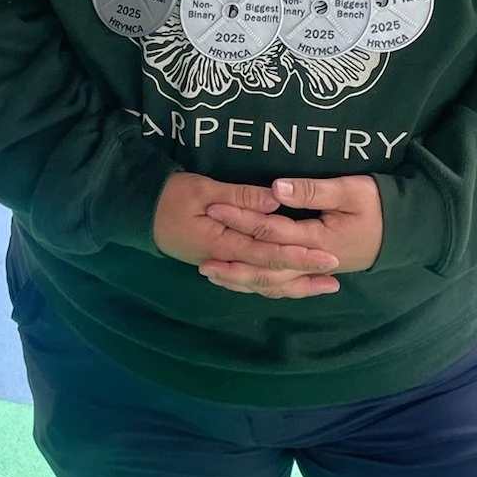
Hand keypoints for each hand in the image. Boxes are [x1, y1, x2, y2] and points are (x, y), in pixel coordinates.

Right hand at [153, 171, 341, 299]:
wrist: (140, 213)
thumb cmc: (171, 197)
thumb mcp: (204, 189)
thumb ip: (240, 197)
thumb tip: (276, 202)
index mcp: (223, 244)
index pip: (269, 254)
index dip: (300, 257)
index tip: (328, 257)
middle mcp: (226, 262)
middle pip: (271, 276)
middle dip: (304, 277)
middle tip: (335, 277)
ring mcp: (223, 266)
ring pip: (263, 284)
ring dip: (294, 287)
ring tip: (322, 287)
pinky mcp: (221, 264)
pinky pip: (251, 282)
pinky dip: (274, 286)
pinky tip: (292, 285)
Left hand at [203, 173, 384, 288]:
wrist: (405, 232)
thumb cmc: (379, 206)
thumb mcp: (351, 190)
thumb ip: (312, 192)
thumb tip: (275, 190)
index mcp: (316, 241)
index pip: (270, 230)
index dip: (240, 218)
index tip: (214, 207)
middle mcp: (311, 262)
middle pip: (264, 265)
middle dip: (232, 261)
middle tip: (200, 257)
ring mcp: (313, 271)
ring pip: (271, 282)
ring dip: (241, 279)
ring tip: (211, 275)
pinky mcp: (314, 272)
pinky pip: (283, 285)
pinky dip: (260, 285)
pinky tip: (242, 282)